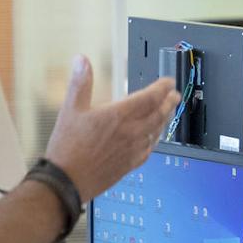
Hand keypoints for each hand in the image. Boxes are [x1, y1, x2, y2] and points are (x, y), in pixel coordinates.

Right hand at [44, 56, 179, 199]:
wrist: (66, 182)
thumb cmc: (67, 148)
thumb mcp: (70, 109)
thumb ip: (80, 83)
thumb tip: (82, 61)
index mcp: (118, 115)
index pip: (150, 97)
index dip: (163, 88)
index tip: (169, 82)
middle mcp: (130, 132)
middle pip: (159, 114)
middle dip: (169, 102)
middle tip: (175, 95)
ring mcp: (132, 150)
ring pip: (157, 132)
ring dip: (165, 119)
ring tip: (168, 112)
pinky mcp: (129, 165)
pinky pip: (149, 150)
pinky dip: (156, 140)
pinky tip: (153, 139)